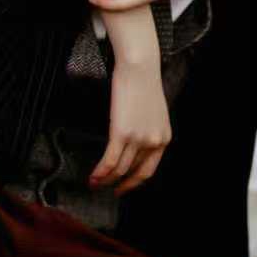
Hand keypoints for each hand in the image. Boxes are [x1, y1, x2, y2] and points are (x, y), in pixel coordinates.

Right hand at [89, 54, 170, 195]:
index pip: (148, 170)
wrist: (139, 67)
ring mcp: (138, 139)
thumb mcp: (153, 112)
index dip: (134, 182)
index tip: (123, 186)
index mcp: (164, 138)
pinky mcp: (122, 133)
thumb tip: (133, 143)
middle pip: (133, 172)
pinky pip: (109, 160)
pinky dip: (100, 172)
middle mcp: (154, 142)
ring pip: (120, 169)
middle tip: (106, 188)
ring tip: (94, 183)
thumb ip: (147, 130)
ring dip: (105, 180)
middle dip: (118, 184)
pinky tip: (93, 176)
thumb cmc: (143, 83)